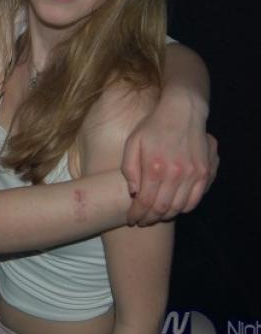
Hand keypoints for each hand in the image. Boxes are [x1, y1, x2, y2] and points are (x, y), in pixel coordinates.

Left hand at [122, 90, 217, 225]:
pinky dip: (183, 208)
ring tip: (155, 216)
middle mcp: (176, 173)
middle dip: (150, 219)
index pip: (145, 201)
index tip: (131, 219)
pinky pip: (195, 200)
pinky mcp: (205, 173)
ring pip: (179, 207)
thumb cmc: (153, 127)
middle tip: (142, 221)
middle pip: (162, 208)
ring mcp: (193, 174)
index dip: (137, 214)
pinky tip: (173, 207)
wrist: (182, 112)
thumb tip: (133, 193)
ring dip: (166, 216)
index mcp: (154, 166)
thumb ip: (129, 169)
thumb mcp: (133, 142)